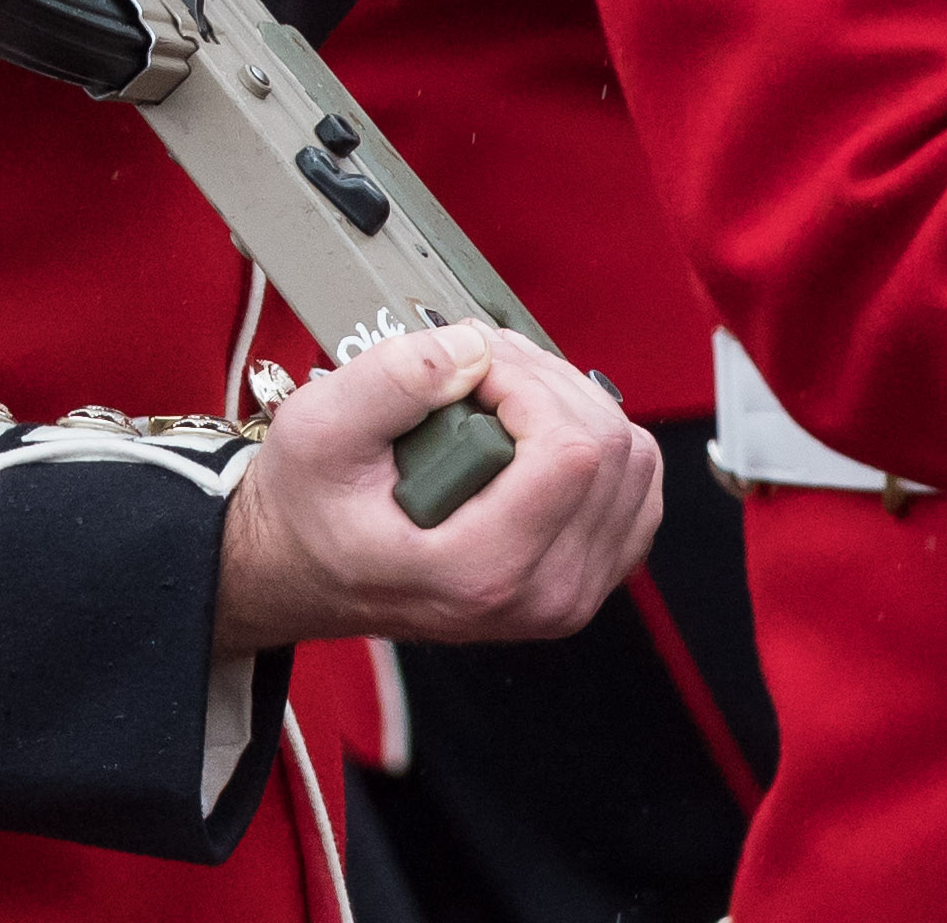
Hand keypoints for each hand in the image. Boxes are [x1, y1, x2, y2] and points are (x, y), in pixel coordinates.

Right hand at [211, 325, 657, 656]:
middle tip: (478, 371)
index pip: (572, 452)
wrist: (308, 570)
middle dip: (547, 383)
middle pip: (611, 450)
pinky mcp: (587, 577)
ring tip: (501, 398)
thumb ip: (391, 381)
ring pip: (636, 463)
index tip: (471, 371)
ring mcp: (573, 593)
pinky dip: (596, 441)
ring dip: (573, 405)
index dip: (527, 383)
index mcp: (482, 570)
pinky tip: (533, 432)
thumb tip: (474, 351)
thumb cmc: (311, 512)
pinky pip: (639, 489)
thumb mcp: (318, 431)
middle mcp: (543, 595)